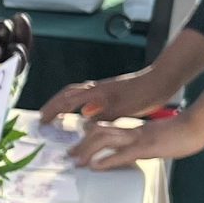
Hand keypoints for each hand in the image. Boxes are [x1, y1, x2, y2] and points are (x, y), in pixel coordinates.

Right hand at [40, 69, 164, 124]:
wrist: (161, 81)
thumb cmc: (144, 93)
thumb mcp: (123, 107)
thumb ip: (102, 113)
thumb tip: (82, 118)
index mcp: (96, 93)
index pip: (66, 100)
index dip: (53, 111)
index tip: (42, 122)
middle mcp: (96, 89)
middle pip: (67, 94)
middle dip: (53, 105)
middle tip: (43, 118)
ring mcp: (103, 90)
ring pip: (76, 95)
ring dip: (64, 104)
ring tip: (57, 116)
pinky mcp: (111, 93)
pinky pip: (87, 99)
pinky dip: (78, 106)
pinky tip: (83, 114)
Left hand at [68, 110, 203, 171]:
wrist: (196, 126)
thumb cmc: (182, 134)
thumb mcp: (157, 139)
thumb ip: (143, 144)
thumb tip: (135, 152)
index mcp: (134, 129)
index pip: (106, 128)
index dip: (89, 135)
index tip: (79, 145)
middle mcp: (132, 131)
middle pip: (99, 132)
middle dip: (82, 144)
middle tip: (70, 156)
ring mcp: (138, 137)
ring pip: (105, 139)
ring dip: (87, 151)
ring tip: (77, 162)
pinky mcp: (147, 146)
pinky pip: (122, 153)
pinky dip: (106, 160)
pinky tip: (95, 166)